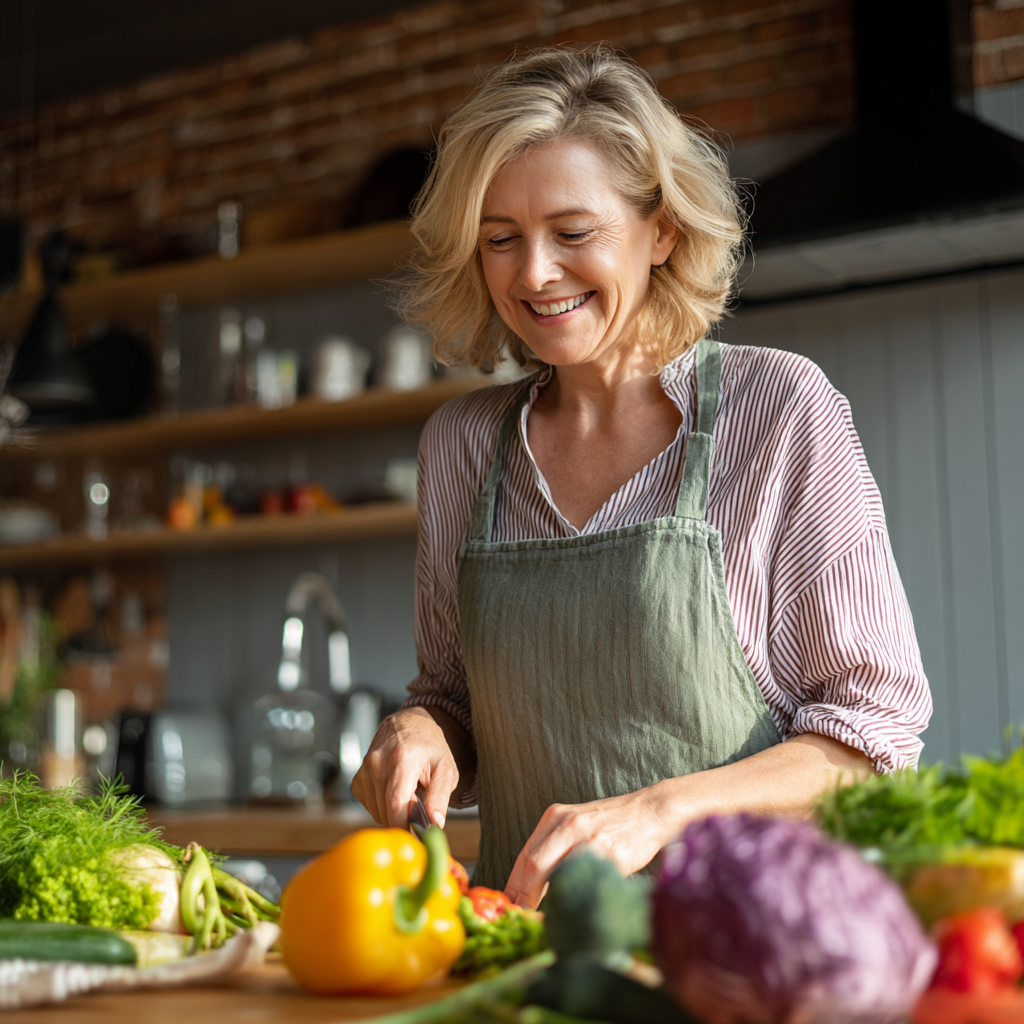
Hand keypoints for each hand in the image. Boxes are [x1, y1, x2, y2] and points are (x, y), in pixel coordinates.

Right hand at [350, 707, 457, 829]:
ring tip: (408, 795)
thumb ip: (440, 798)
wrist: (407, 724)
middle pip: (386, 813)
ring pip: (377, 813)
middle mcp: (378, 763)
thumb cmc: (430, 747)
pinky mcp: (357, 778)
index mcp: (403, 758)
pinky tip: (394, 792)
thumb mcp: (446, 769)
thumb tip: (434, 825)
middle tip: (420, 810)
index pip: (396, 804)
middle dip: (405, 820)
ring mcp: (364, 770)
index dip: (406, 827)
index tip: (419, 837)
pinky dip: (383, 807)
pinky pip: (369, 806)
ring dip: (394, 813)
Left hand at [503, 785, 677, 908]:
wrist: (648, 812)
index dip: (513, 885)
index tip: (509, 905)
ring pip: (558, 877)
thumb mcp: (574, 822)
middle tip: (521, 917)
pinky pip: (588, 882)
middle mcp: (569, 824)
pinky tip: (576, 909)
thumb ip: (552, 846)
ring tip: (544, 919)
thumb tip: (528, 885)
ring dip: (549, 903)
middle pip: (534, 866)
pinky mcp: (612, 856)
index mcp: (555, 816)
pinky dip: (578, 900)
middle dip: (525, 898)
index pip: (524, 856)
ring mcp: (590, 840)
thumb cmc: (608, 822)